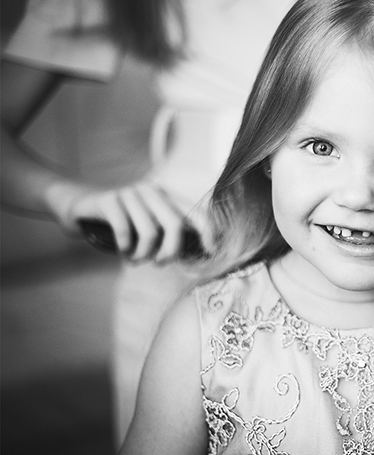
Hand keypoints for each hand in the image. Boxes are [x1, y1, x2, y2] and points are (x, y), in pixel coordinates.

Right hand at [51, 178, 207, 261]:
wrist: (81, 207)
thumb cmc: (124, 224)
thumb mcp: (150, 228)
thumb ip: (172, 237)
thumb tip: (200, 255)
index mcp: (167, 197)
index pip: (197, 212)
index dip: (208, 233)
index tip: (211, 253)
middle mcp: (152, 191)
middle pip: (176, 224)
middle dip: (171, 251)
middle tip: (159, 263)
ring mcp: (130, 192)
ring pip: (149, 232)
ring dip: (143, 254)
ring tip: (134, 258)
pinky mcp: (109, 199)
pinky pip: (124, 230)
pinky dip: (124, 247)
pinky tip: (121, 249)